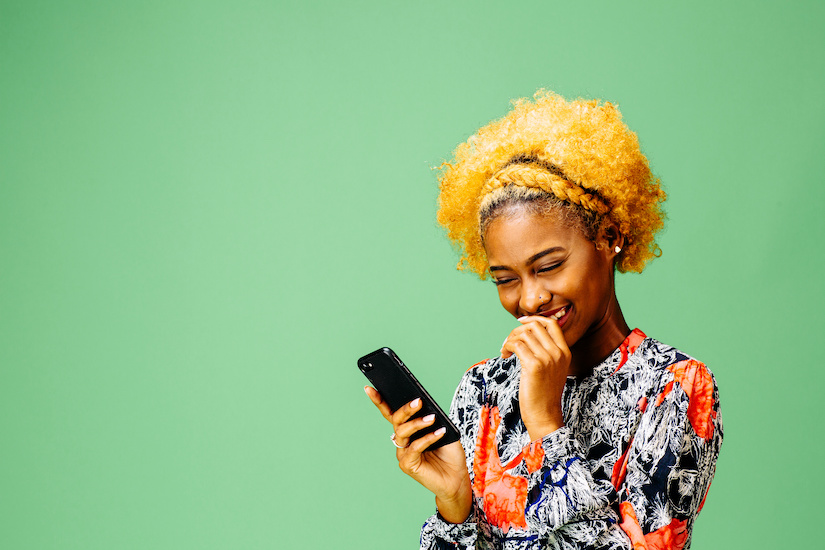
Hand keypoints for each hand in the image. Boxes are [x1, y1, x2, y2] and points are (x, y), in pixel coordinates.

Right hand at [364, 387, 471, 522]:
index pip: (391, 413)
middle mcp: (402, 441)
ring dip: (417, 423)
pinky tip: (439, 432)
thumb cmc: (449, 454)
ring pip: (402, 432)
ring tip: (432, 418)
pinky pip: (414, 447)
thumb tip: (424, 405)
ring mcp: (403, 453)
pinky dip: (427, 438)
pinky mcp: (407, 465)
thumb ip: (432, 418)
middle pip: (396, 420)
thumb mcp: (443, 429)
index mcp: (408, 431)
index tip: (369, 388)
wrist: (456, 478)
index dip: (379, 401)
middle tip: (418, 401)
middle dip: (405, 409)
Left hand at [501, 315, 570, 439]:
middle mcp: (558, 353)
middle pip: (535, 326)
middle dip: (517, 330)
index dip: (535, 319)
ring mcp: (547, 359)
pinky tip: (505, 356)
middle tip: (509, 342)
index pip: (552, 324)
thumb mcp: (552, 369)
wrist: (544, 414)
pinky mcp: (534, 366)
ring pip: (524, 334)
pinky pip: (517, 345)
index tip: (520, 322)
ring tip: (505, 351)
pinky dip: (507, 347)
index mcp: (565, 352)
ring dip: (509, 339)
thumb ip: (546, 352)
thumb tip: (526, 335)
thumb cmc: (543, 393)